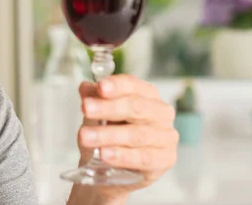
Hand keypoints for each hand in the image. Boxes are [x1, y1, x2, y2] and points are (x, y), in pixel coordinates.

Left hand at [76, 75, 177, 201]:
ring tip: (85, 137)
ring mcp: (166, 136)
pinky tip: (105, 154)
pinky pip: (143, 158)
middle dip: (108, 108)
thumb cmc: (111, 129)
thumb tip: (85, 87)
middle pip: (135, 107)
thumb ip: (93, 97)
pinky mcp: (165, 159)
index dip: (116, 85)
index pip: (133, 84)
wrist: (116, 165)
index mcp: (147, 93)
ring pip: (136, 134)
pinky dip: (122, 156)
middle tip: (86, 109)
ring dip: (108, 135)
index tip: (100, 87)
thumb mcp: (98, 111)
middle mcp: (161, 112)